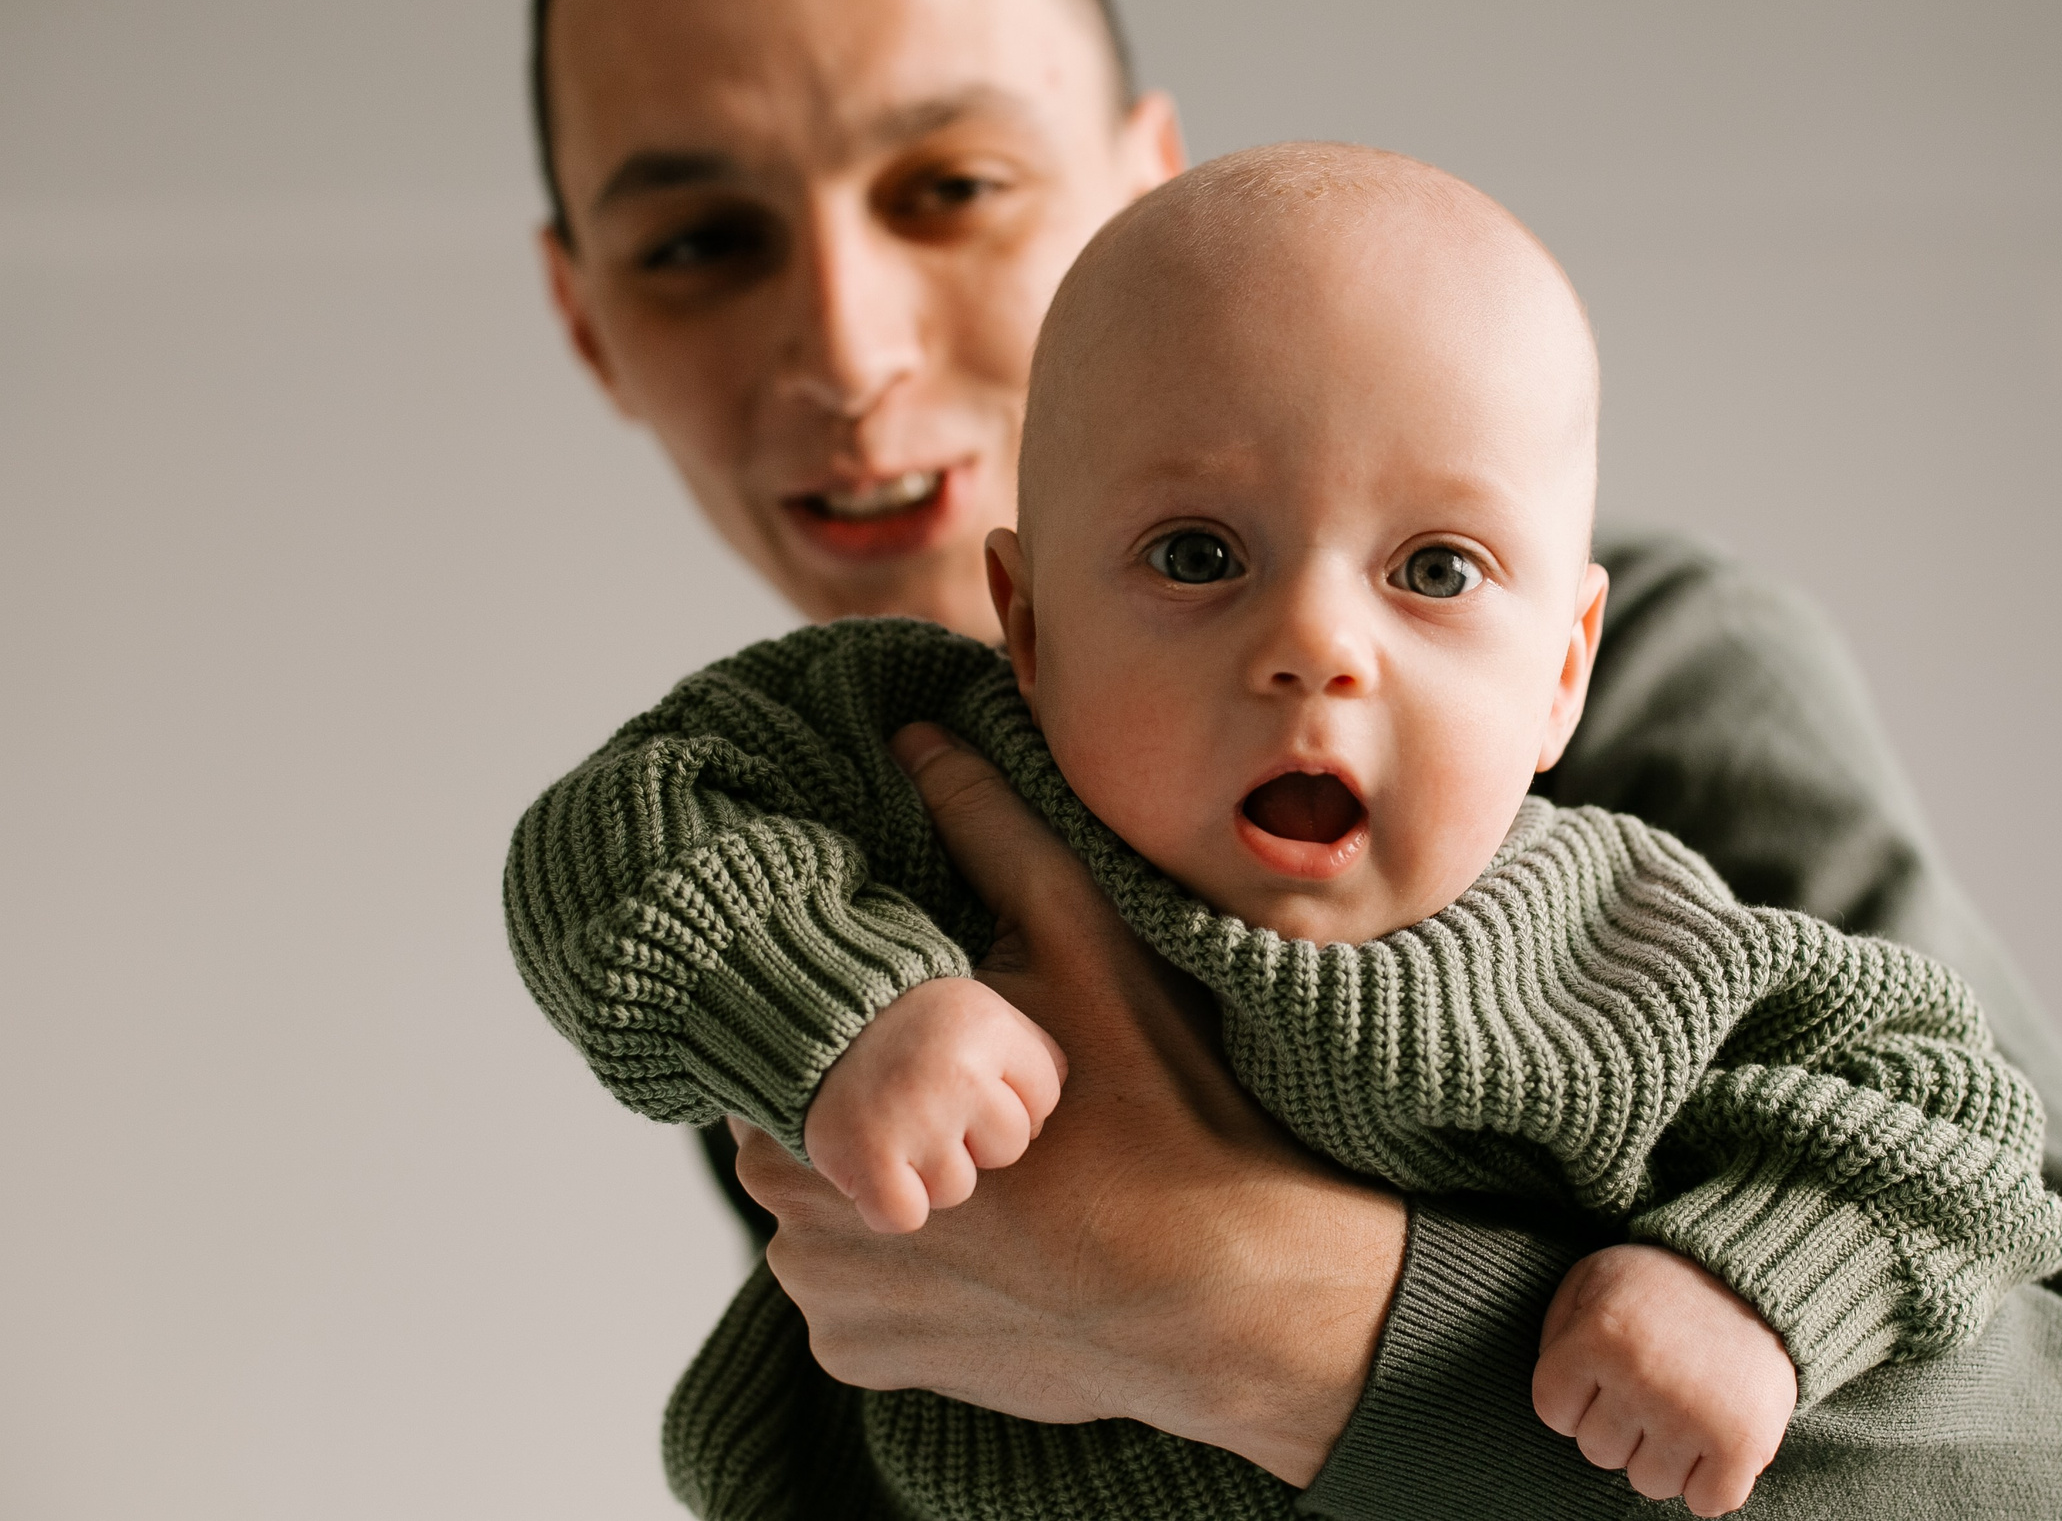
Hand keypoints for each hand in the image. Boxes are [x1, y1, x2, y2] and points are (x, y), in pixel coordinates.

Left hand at [730, 723, 1406, 1485]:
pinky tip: (994, 1235)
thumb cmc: (1157, 1107)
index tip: (927, 1012)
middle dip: (870, 1098)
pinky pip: (856, 1295)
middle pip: (797, 1123)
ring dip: (881, 1180)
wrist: (1235, 1292)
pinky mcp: (869, 1367)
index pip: (783, 1040)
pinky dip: (906, 1265)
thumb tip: (917, 735)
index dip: (853, 1020)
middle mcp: (791, 1224)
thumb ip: (987, 828)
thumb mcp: (1078, 937)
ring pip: (823, 1209)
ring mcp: (828, 1307)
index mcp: (814, 1111)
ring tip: (996, 1161)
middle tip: (974, 1080)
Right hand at [803, 975, 1065, 1232]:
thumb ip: (1031, 1060)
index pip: (1045, 1099)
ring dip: (930, 1169)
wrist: (822, 1020)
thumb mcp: (983, 1015)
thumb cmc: (916, 1030)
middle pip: (1009, 1148)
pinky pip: (905, 1216)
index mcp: (989, 1028)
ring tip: (901, 1127)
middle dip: (975, 1135)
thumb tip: (1044, 1127)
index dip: (1011, 1097)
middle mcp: (955, 1072)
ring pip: (957, 1187)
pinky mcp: (867, 1157)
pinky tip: (879, 1166)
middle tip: (930, 1103)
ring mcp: (911, 1118)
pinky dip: (890, 1203)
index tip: (971, 1079)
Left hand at [1532, 1243, 1796, 1517]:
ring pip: (1649, 1482)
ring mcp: (1693, 1415)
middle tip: (1653, 1382)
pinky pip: (1707, 1502)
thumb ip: (1559, 1331)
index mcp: (1599, 1335)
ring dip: (1664, 1454)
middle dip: (1620, 1423)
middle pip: (1599, 1452)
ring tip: (1684, 1403)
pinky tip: (1714, 1437)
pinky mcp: (1742, 1443)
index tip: (1605, 1372)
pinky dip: (1711, 1481)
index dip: (1576, 1396)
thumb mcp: (1595, 1277)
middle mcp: (1642, 1377)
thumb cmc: (1663, 1284)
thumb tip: (1558, 1399)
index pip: (1553, 1411)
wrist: (1755, 1279)